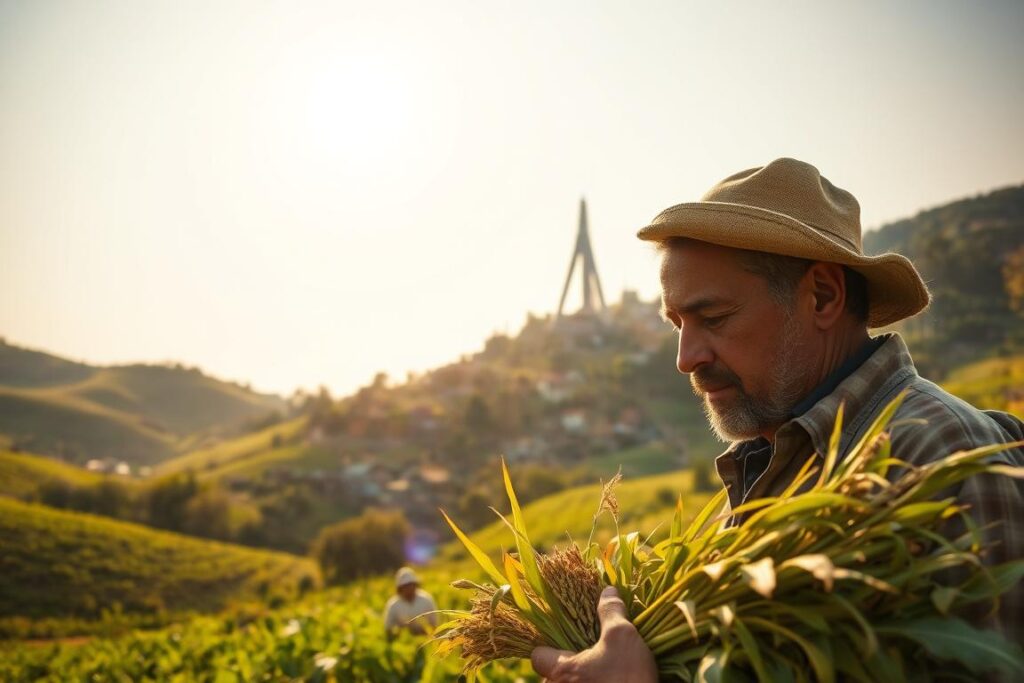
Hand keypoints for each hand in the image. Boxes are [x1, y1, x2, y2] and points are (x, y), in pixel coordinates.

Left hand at [531, 586, 657, 682]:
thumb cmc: (628, 678)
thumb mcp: (623, 637)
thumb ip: (610, 612)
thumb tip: (607, 591)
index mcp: (561, 672)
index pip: (537, 657)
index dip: (548, 647)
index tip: (566, 643)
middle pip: (552, 675)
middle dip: (569, 667)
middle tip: (591, 657)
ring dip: (581, 681)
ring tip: (603, 674)